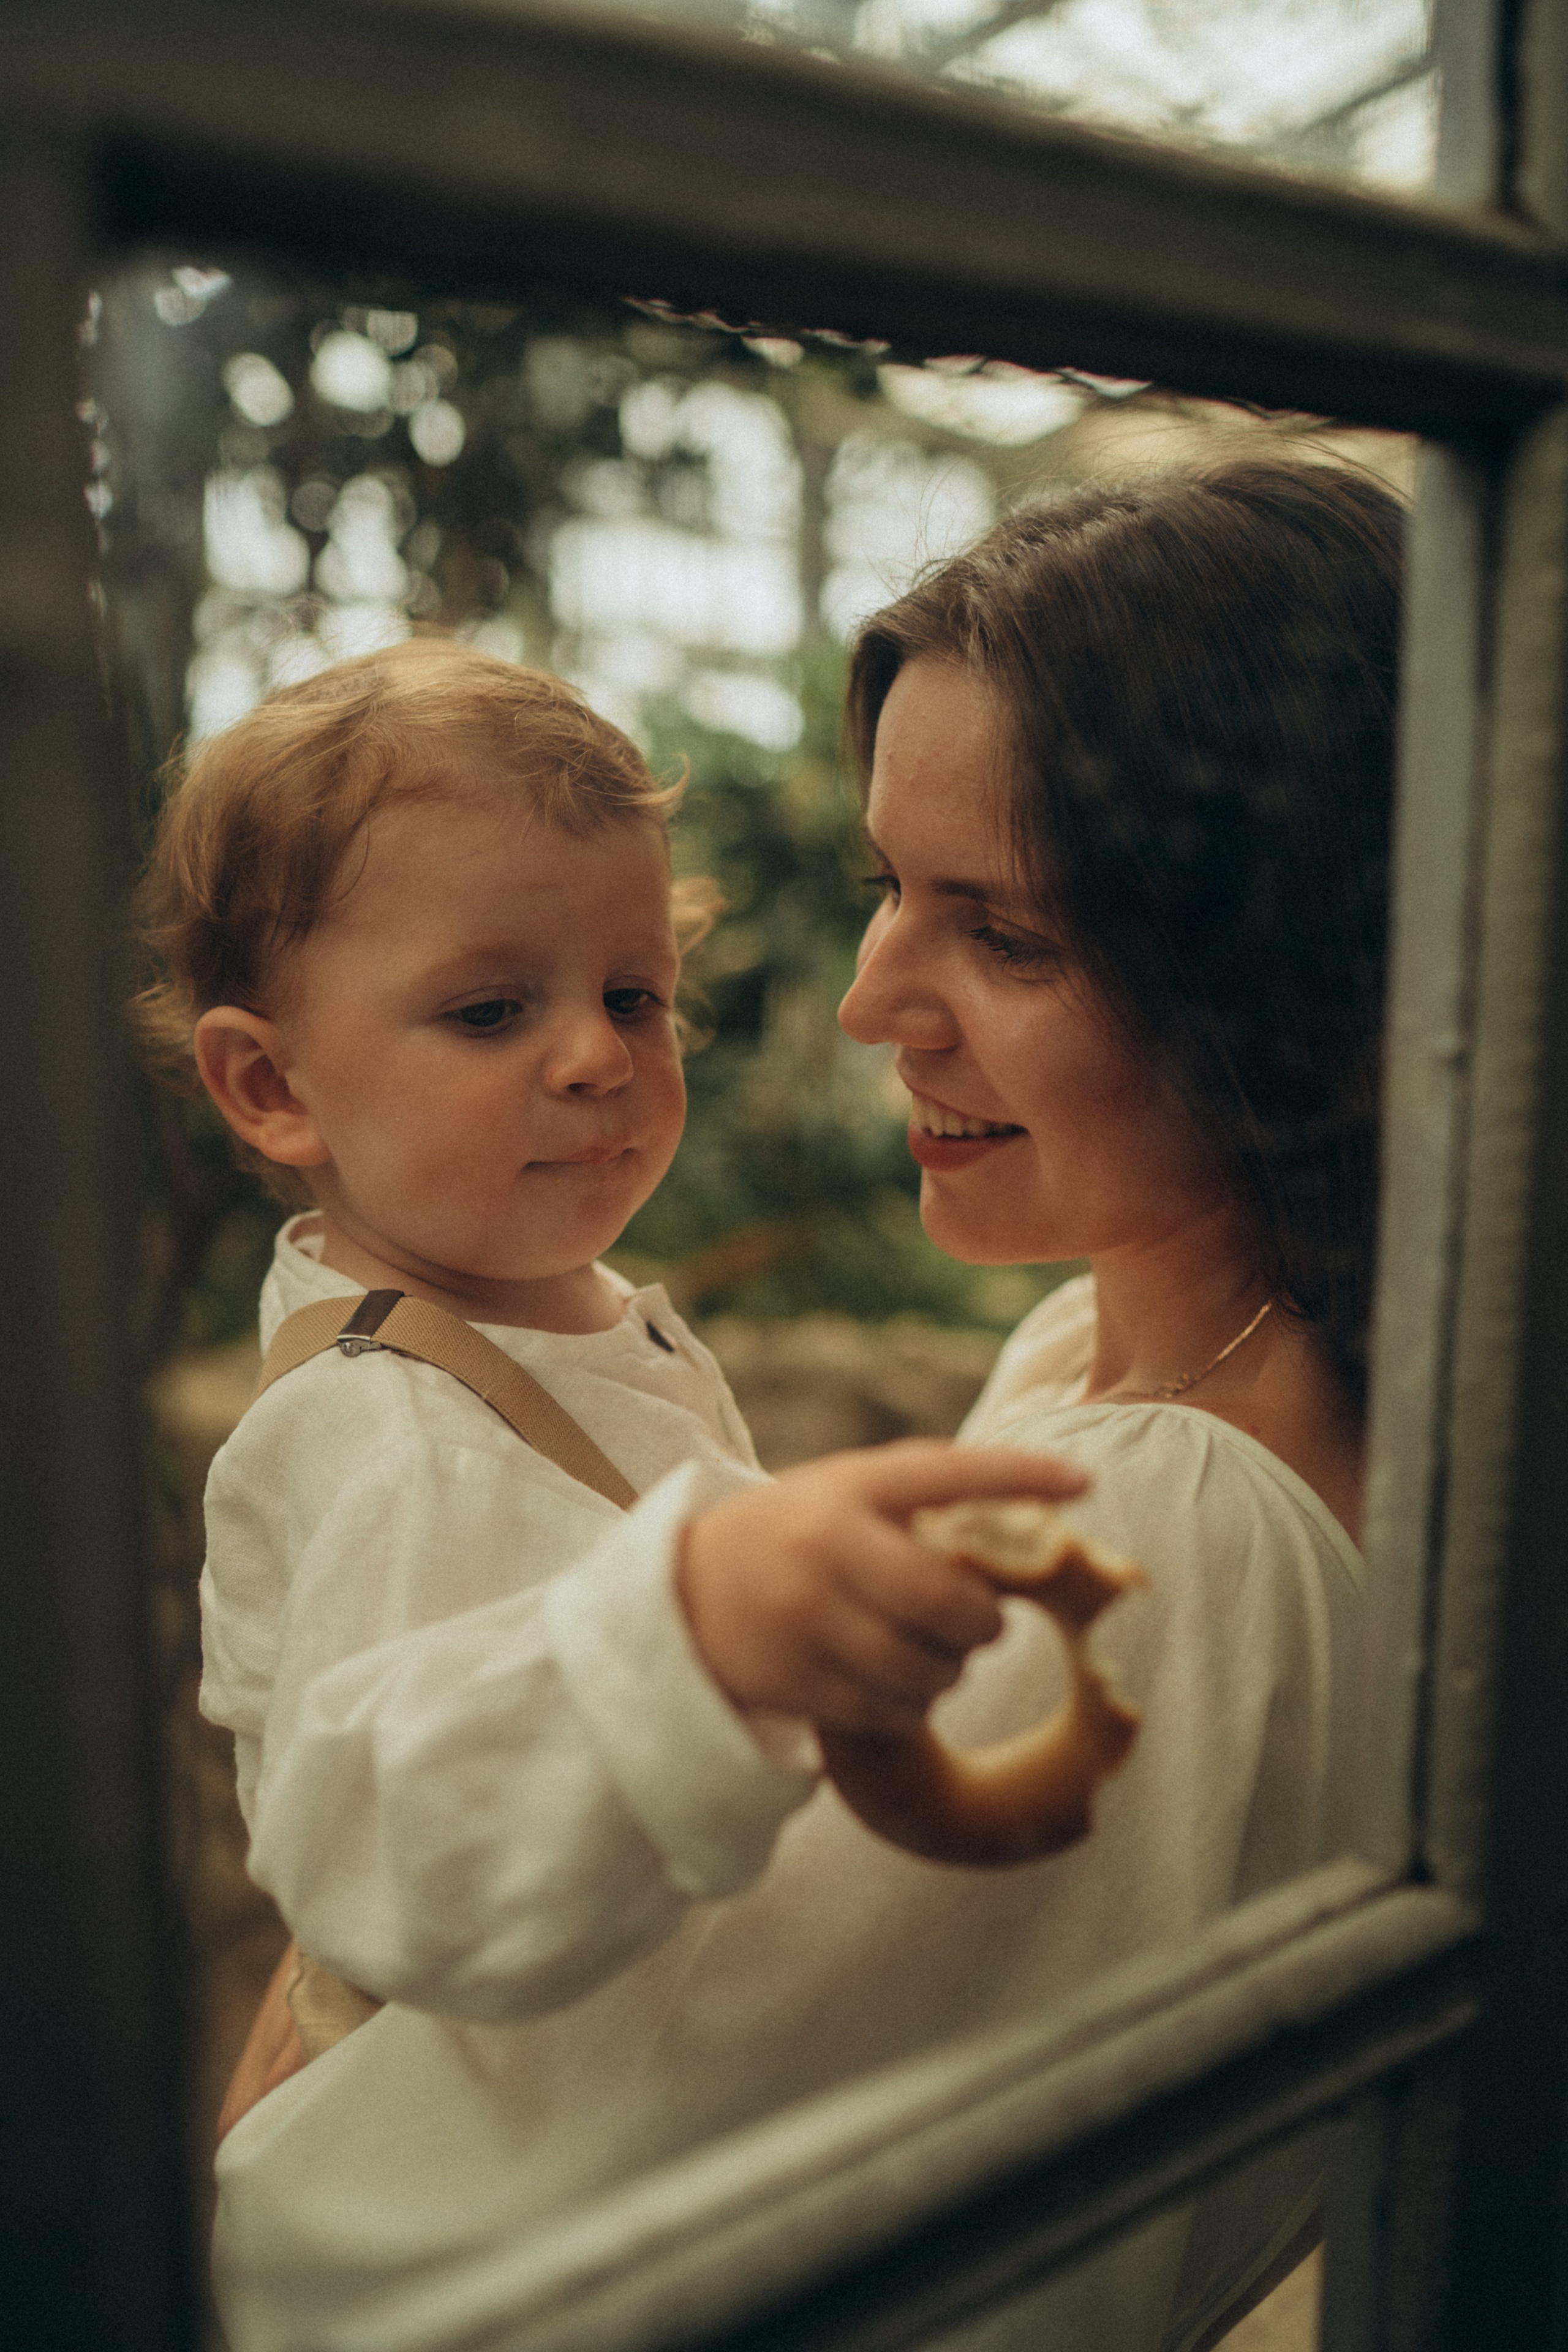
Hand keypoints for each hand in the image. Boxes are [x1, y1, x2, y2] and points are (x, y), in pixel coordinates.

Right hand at [677, 1439, 1089, 1735]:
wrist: (687, 1589)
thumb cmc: (798, 1533)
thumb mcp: (848, 1493)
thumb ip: (926, 1499)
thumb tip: (1041, 1515)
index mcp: (850, 1487)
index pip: (947, 1474)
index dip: (1020, 1477)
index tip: (1085, 1483)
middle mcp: (827, 1546)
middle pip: (949, 1602)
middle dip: (983, 1623)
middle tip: (980, 1623)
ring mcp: (806, 1618)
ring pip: (927, 1668)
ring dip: (949, 1671)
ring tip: (931, 1654)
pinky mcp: (793, 1680)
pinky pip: (892, 1713)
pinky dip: (910, 1707)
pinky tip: (893, 1684)